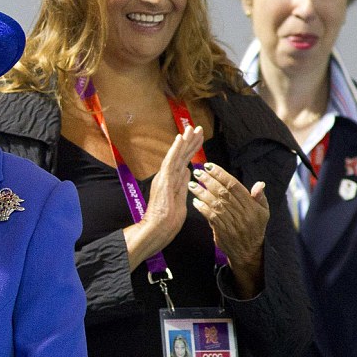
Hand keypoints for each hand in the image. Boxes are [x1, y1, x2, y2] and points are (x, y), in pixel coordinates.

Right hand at [124, 125, 203, 270]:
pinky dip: (175, 149)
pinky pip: (171, 161)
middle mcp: (167, 176)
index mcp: (172, 181)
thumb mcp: (181, 200)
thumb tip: (189, 171)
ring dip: (184, 141)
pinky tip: (180, 138)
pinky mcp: (164, 180)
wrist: (158, 228)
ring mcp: (165, 177)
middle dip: (189, 141)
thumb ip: (184, 185)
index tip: (198, 138)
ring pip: (176, 155)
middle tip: (196, 128)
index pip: (183, 161)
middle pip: (180, 155)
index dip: (191, 149)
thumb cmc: (168, 220)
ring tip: (191, 128)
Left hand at [188, 163, 268, 296]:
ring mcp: (232, 223)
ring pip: (215, 204)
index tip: (209, 166)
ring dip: (201, 193)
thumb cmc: (255, 228)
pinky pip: (210, 217)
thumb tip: (260, 183)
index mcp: (253, 206)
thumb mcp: (263, 212)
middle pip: (223, 193)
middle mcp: (243, 214)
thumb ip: (260, 198)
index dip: (221, 174)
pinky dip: (202, 208)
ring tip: (192, 184)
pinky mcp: (222, 231)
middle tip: (197, 172)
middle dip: (208, 181)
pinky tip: (194, 201)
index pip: (235, 186)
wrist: (248, 252)